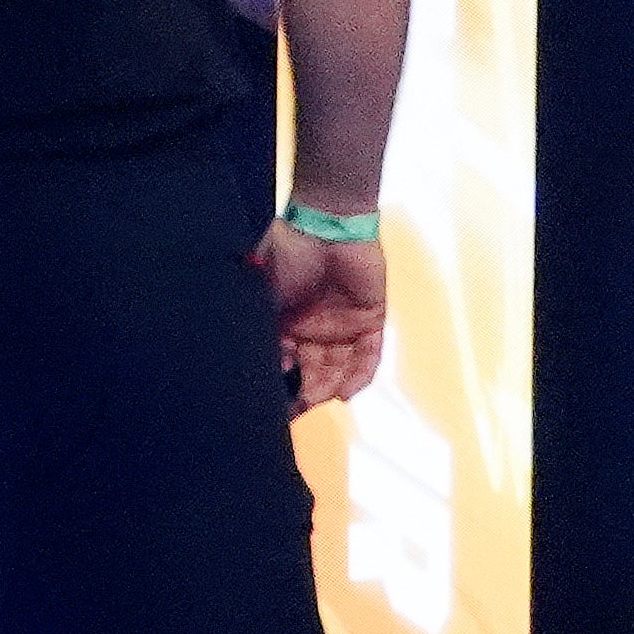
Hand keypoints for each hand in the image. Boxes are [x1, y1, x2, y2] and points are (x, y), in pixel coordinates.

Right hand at [259, 221, 388, 408]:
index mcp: (286, 322)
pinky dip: (359, 376)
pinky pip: (368, 356)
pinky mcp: (371, 321)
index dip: (279, 382)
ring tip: (318, 400)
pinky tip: (346, 393)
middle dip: (305, 391)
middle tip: (296, 408)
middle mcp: (314, 329)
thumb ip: (266, 328)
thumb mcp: (264, 293)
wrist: (327, 225)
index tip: (271, 404)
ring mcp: (343, 326)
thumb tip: (263, 363)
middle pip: (312, 370)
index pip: (284, 362)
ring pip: (338, 367)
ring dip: (329, 386)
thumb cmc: (289, 254)